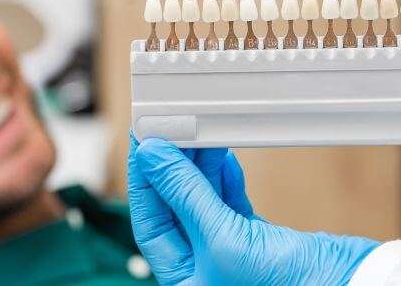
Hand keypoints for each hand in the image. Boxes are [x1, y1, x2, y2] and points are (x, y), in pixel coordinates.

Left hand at [128, 133, 378, 284]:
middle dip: (173, 168)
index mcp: (186, 280)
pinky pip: (229, 202)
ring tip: (198, 134)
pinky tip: (223, 157)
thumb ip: (186, 195)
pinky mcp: (256, 240)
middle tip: (169, 130)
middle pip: (176, 208)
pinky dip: (226, 178)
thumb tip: (153, 157)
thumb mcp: (223, 239)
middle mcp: (204, 268)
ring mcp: (230, 253)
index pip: (152, 223)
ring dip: (200, 167)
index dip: (145, 181)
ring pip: (203, 201)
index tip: (144, 144)